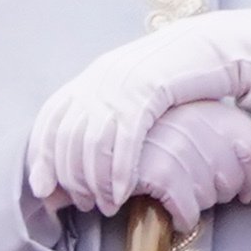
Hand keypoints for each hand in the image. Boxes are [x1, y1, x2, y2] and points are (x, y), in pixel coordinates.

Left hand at [25, 9, 250, 214]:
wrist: (207, 44)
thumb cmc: (171, 75)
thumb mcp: (130, 89)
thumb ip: (106, 113)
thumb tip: (83, 154)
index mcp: (91, 77)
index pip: (50, 121)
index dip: (42, 158)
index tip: (43, 189)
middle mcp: (99, 80)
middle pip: (68, 138)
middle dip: (71, 178)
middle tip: (82, 204)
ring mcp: (122, 85)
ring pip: (93, 144)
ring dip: (96, 182)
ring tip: (106, 206)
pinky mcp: (148, 93)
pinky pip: (125, 140)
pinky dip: (119, 172)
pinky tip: (123, 193)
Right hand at [123, 97, 250, 219]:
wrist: (102, 136)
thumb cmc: (150, 137)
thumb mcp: (191, 123)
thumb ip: (226, 140)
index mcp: (212, 110)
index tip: (245, 189)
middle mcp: (199, 124)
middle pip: (234, 179)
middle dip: (220, 192)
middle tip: (197, 188)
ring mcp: (179, 147)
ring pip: (211, 197)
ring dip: (197, 204)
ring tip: (178, 193)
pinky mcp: (160, 172)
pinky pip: (189, 211)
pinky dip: (183, 218)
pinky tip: (173, 213)